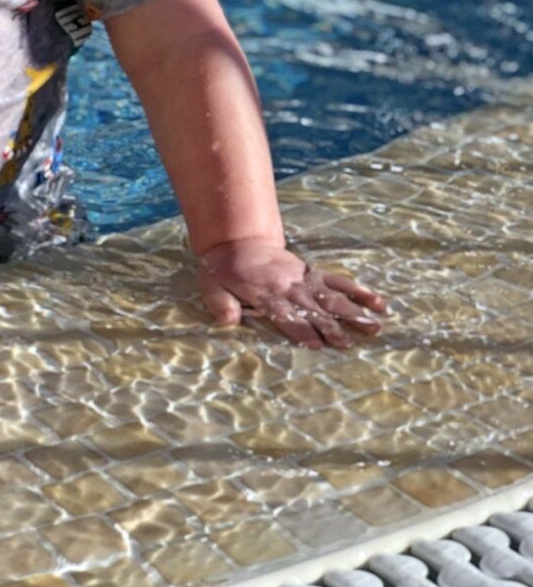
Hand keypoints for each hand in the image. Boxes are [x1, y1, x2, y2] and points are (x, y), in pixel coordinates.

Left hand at [198, 237, 386, 349]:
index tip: (317, 345)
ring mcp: (302, 278)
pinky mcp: (311, 272)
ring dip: (353, 311)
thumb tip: (228, 321)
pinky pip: (336, 279)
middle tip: (349, 343)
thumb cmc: (223, 271)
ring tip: (375, 325)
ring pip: (331, 295)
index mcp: (264, 293)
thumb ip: (220, 303)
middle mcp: (288, 286)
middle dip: (331, 326)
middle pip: (313, 308)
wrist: (237, 241)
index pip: (284, 314)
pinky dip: (356, 290)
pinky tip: (376, 301)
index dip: (300, 329)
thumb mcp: (210, 286)